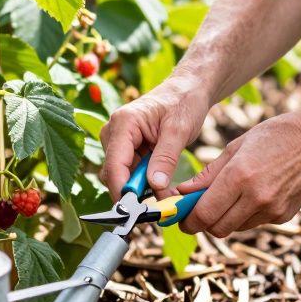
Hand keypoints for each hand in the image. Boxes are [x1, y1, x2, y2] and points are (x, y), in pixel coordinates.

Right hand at [99, 77, 211, 197]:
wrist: (187, 90)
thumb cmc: (183, 102)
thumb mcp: (179, 130)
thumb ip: (166, 158)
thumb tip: (155, 187)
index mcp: (123, 123)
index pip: (114, 164)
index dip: (122, 190)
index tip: (137, 211)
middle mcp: (114, 132)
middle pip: (114, 174)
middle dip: (133, 193)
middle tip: (160, 207)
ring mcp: (118, 142)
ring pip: (121, 177)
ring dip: (141, 190)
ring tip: (166, 195)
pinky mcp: (126, 150)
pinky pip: (130, 174)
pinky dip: (144, 184)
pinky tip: (162, 186)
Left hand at [176, 106, 300, 236]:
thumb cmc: (275, 135)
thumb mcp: (236, 146)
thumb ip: (207, 174)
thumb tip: (182, 192)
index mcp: (239, 176)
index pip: (203, 214)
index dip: (187, 220)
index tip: (181, 216)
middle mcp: (256, 198)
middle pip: (216, 228)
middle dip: (203, 222)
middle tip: (199, 209)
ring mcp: (272, 210)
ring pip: (234, 228)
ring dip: (224, 218)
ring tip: (229, 195)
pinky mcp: (283, 217)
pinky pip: (253, 224)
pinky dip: (244, 215)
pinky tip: (252, 194)